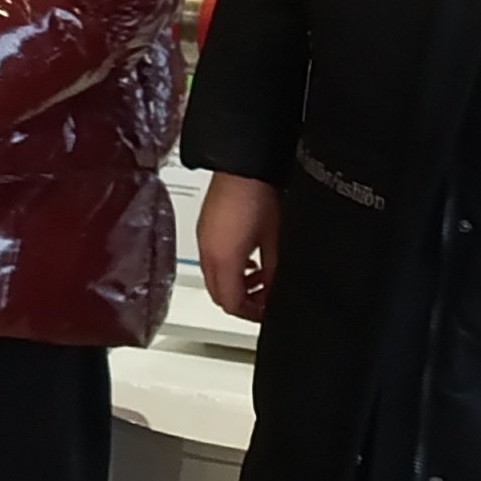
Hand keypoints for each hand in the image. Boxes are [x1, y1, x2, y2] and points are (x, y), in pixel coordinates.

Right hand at [198, 174, 282, 321]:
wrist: (243, 166)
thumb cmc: (258, 195)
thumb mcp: (275, 240)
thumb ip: (275, 272)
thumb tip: (276, 289)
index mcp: (223, 260)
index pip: (232, 304)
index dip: (253, 314)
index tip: (269, 312)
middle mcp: (207, 253)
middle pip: (220, 295)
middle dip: (243, 303)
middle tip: (264, 300)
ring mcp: (203, 241)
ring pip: (214, 280)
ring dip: (236, 286)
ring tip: (259, 279)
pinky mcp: (205, 230)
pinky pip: (211, 262)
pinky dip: (228, 269)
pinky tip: (247, 259)